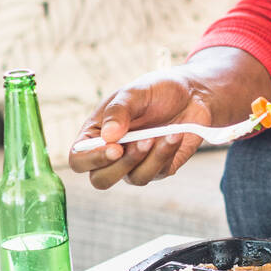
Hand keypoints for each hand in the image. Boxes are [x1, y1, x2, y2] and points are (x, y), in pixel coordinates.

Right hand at [69, 68, 212, 189]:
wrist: (191, 93)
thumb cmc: (156, 90)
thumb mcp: (135, 92)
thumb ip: (119, 111)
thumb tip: (108, 136)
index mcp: (96, 134)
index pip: (79, 159)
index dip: (92, 160)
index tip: (115, 147)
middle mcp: (113, 153)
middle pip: (101, 180)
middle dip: (121, 166)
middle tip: (142, 143)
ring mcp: (136, 163)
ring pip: (134, 178)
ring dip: (149, 158)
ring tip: (160, 134)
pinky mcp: (160, 167)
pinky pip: (158, 172)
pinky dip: (166, 153)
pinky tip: (174, 134)